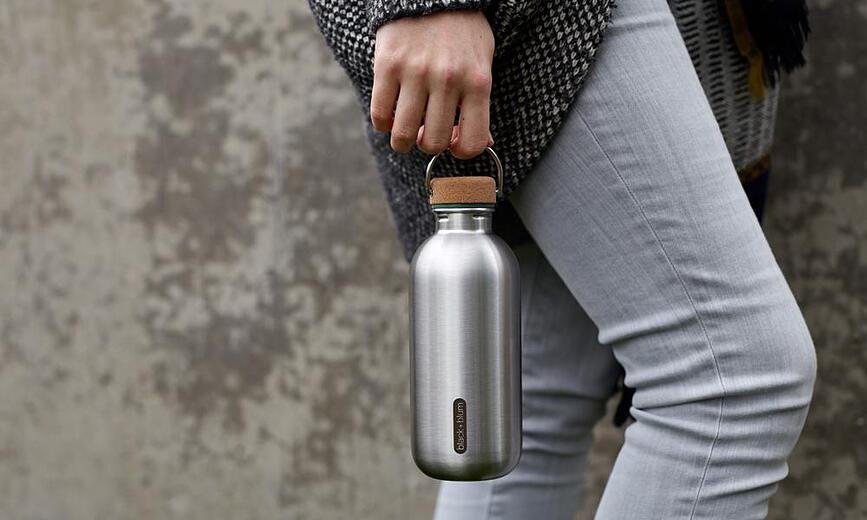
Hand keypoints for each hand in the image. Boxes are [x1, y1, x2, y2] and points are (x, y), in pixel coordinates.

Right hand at [371, 10, 494, 158]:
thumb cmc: (461, 32)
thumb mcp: (482, 62)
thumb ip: (481, 104)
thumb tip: (482, 144)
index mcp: (477, 82)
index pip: (472, 142)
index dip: (461, 151)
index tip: (453, 141)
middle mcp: (448, 79)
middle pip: (434, 142)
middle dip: (428, 144)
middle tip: (426, 133)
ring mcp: (416, 73)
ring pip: (404, 134)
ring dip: (403, 141)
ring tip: (405, 130)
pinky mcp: (388, 65)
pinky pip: (380, 114)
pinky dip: (383, 123)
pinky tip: (391, 114)